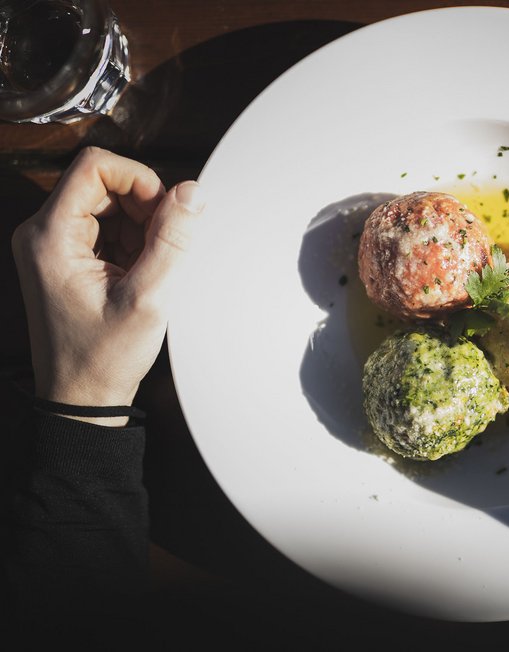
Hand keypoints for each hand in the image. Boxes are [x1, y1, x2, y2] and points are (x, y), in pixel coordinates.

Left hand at [12, 147, 204, 424]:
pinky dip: (132, 243)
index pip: (94, 166)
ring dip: (140, 227)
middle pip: (102, 183)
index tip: (164, 209)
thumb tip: (192, 193)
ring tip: (149, 269)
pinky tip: (140, 274)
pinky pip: (105, 228)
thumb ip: (171, 241)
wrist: (81, 399)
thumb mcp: (147, 298)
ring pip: (107, 205)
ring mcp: (52, 246)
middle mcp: (43, 234)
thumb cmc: (101, 358)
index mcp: (50, 237)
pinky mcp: (66, 259)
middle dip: (143, 206)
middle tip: (163, 245)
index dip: (138, 179)